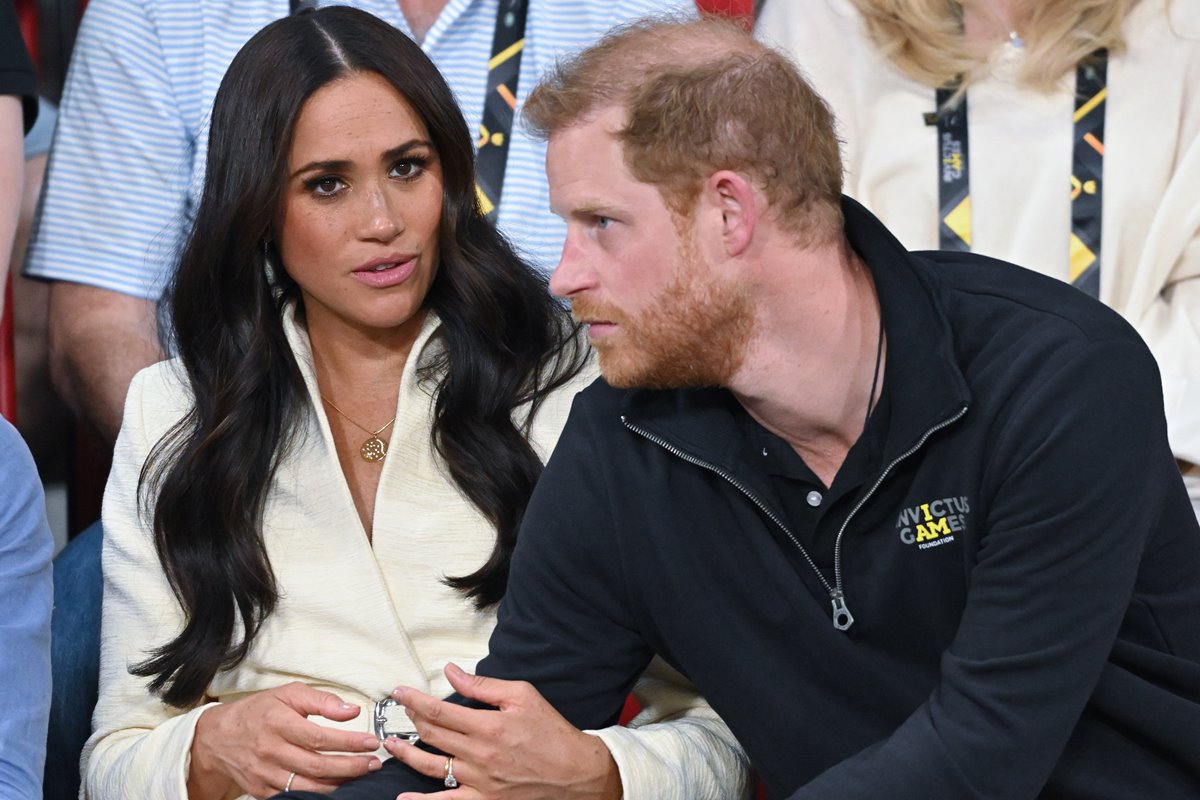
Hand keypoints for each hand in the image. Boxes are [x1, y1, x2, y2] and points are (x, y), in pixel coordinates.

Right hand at [188, 681, 382, 798]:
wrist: (218, 738)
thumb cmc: (258, 712)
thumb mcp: (288, 693)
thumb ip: (322, 700)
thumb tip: (352, 710)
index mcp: (279, 723)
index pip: (320, 737)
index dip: (350, 742)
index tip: (371, 742)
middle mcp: (271, 751)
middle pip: (318, 765)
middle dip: (351, 767)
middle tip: (373, 763)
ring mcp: (266, 774)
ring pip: (309, 786)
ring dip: (339, 784)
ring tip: (361, 776)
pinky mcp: (262, 791)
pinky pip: (294, 797)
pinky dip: (318, 795)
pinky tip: (336, 787)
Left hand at [387, 663, 621, 799]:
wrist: (576, 773)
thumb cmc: (552, 732)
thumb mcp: (522, 696)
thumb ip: (482, 685)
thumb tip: (452, 671)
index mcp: (488, 726)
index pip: (438, 710)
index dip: (413, 700)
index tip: (399, 692)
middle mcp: (479, 755)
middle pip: (432, 735)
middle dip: (411, 719)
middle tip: (402, 710)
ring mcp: (480, 782)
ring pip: (431, 767)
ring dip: (406, 754)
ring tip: (392, 744)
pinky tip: (403, 797)